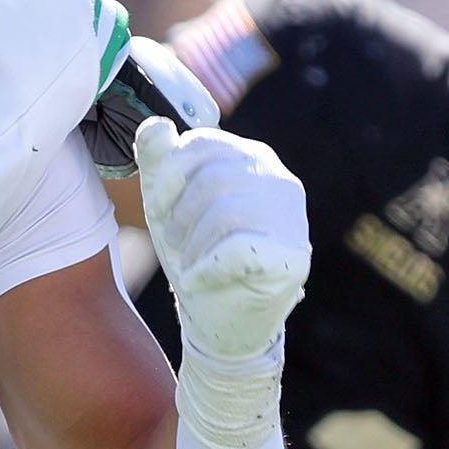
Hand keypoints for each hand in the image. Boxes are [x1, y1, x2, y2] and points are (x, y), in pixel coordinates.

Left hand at [132, 115, 307, 361]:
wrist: (221, 322)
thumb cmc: (196, 256)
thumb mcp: (169, 205)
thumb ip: (159, 162)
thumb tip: (155, 125)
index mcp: (252, 159)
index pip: (204, 143)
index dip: (170, 175)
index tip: (157, 210)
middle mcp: (279, 181)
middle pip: (214, 177)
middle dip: (180, 215)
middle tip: (174, 244)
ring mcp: (292, 218)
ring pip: (226, 212)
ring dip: (192, 246)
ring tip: (188, 266)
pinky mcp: (292, 256)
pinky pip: (238, 249)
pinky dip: (205, 269)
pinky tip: (196, 282)